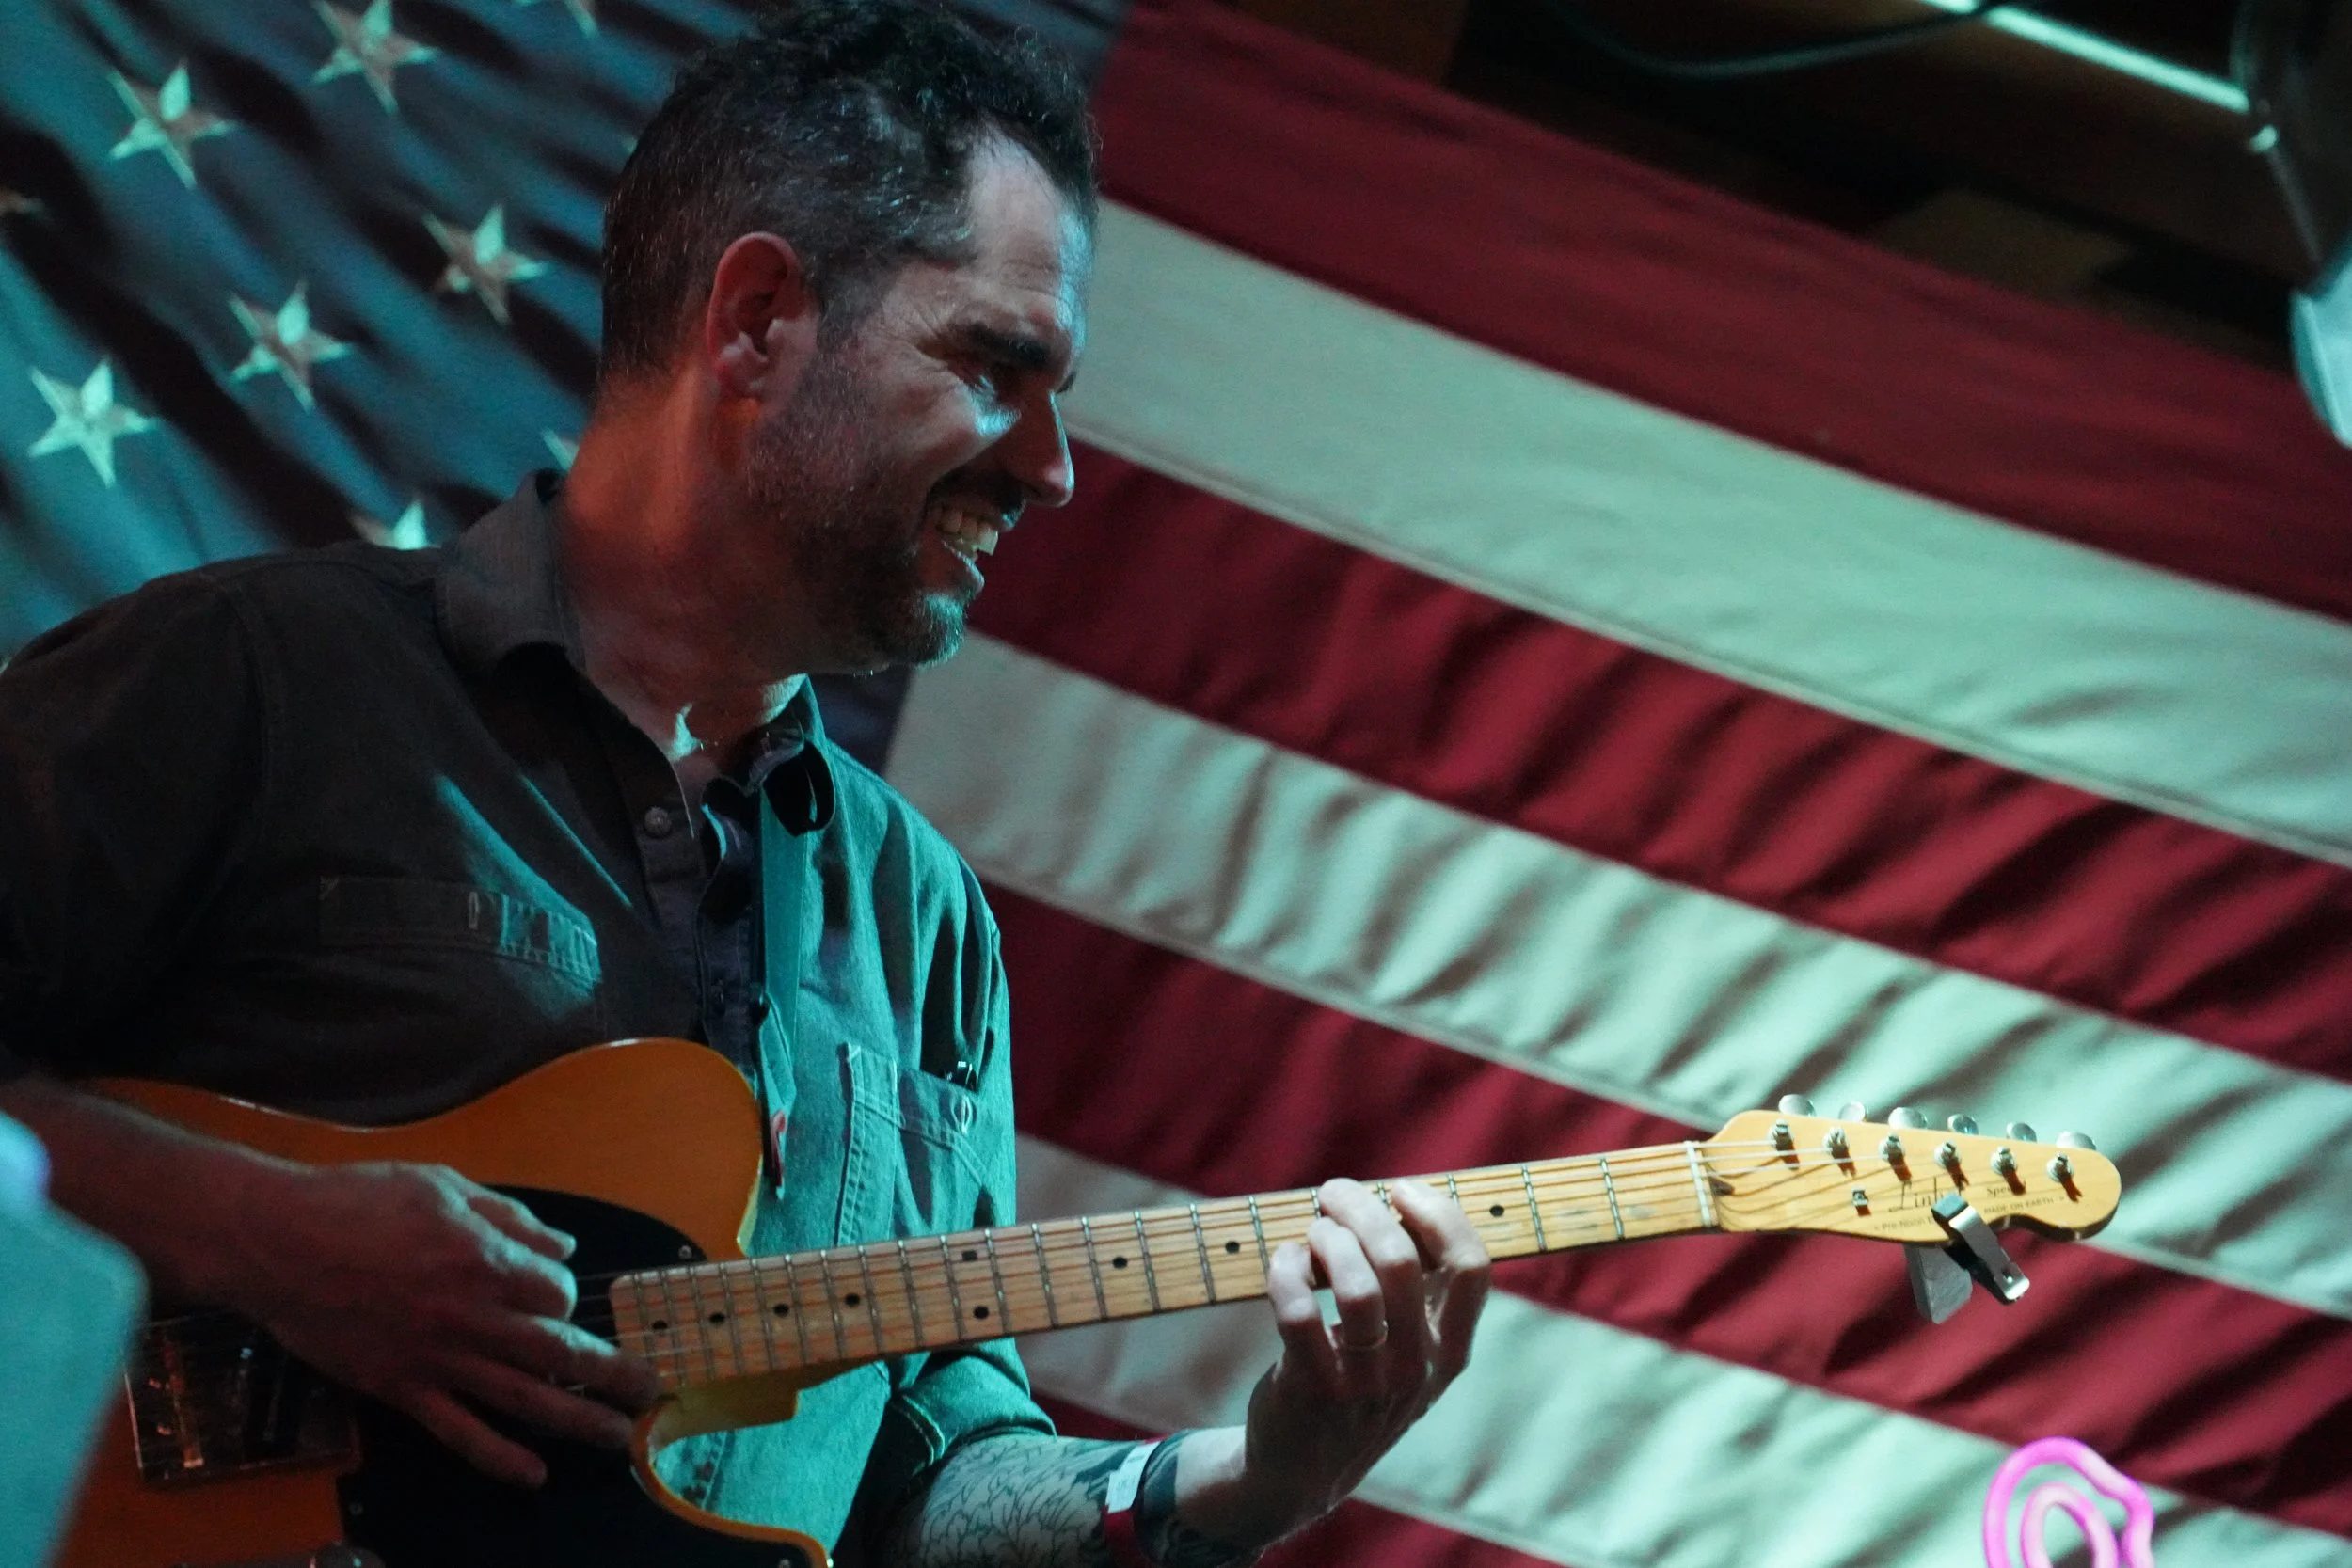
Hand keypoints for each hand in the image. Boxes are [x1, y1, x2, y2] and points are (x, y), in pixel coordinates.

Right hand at [213, 1159, 662, 1486]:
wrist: (275, 1242)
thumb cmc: (360, 1202)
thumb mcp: (444, 1187)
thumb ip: (509, 1219)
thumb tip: (562, 1247)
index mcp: (484, 1260)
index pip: (553, 1293)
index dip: (561, 1295)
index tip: (550, 1294)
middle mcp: (469, 1317)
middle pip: (558, 1352)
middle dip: (611, 1372)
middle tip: (651, 1390)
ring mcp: (434, 1359)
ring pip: (521, 1398)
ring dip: (577, 1420)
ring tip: (621, 1438)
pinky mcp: (398, 1388)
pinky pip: (457, 1430)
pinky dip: (498, 1455)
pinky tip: (534, 1474)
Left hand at [1232, 1177, 1490, 1537]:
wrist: (1301, 1470)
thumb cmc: (1355, 1383)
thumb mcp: (1407, 1352)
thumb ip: (1417, 1291)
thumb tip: (1399, 1200)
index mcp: (1449, 1351)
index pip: (1472, 1268)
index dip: (1440, 1214)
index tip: (1401, 1190)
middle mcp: (1416, 1368)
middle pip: (1402, 1262)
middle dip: (1361, 1208)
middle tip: (1334, 1193)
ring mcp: (1366, 1384)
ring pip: (1354, 1285)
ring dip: (1324, 1239)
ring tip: (1310, 1233)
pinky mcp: (1312, 1389)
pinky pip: (1299, 1310)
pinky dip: (1286, 1270)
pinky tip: (1283, 1263)